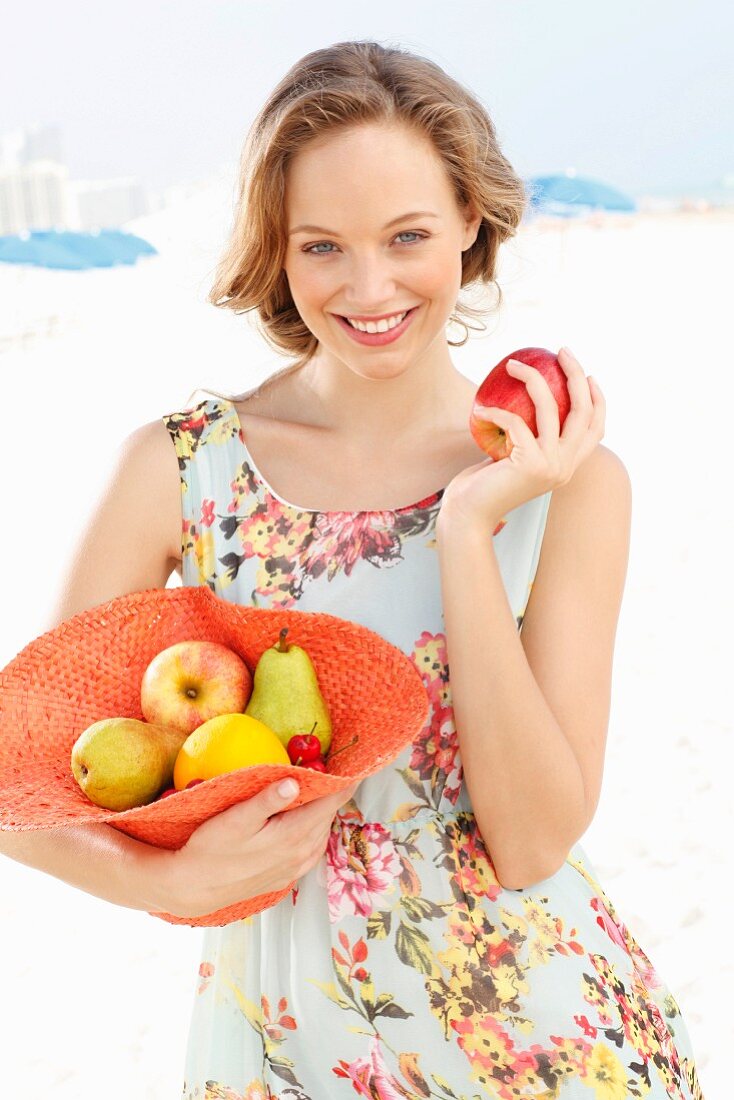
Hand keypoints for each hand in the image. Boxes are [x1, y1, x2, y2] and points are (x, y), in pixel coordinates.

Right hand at [156, 779, 358, 918]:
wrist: (194, 888)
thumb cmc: (211, 850)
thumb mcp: (236, 819)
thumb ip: (267, 800)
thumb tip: (293, 782)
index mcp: (294, 835)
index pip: (331, 803)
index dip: (345, 782)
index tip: (354, 764)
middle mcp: (301, 854)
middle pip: (328, 816)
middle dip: (333, 794)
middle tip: (334, 770)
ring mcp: (295, 868)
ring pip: (321, 833)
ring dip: (323, 812)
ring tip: (320, 792)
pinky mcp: (286, 876)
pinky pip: (311, 849)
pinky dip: (314, 831)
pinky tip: (303, 822)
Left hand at [438, 347, 604, 527]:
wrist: (468, 516)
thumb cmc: (483, 485)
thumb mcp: (512, 457)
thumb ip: (527, 438)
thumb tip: (525, 399)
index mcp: (567, 466)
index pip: (596, 429)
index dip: (597, 399)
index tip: (587, 374)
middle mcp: (565, 467)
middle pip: (583, 411)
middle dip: (575, 374)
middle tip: (561, 350)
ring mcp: (551, 466)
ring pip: (550, 409)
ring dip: (532, 379)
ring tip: (513, 364)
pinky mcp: (530, 464)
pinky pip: (516, 422)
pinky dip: (496, 412)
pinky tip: (480, 409)